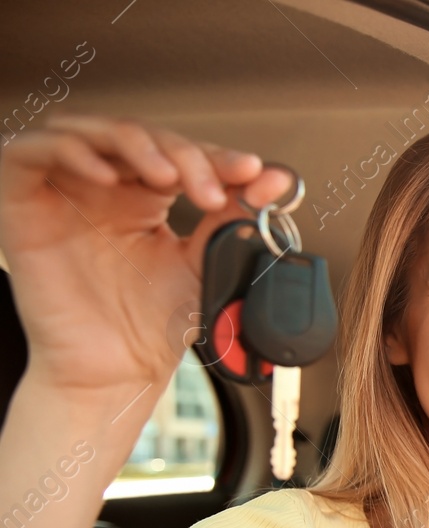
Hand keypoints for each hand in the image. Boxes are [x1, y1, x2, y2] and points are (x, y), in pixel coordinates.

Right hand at [0, 114, 293, 400]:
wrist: (117, 371)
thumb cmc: (153, 325)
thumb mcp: (207, 262)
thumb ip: (237, 218)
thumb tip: (278, 180)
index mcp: (146, 195)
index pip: (179, 153)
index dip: (216, 156)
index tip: (252, 171)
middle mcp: (104, 187)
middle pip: (139, 136)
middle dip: (183, 153)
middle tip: (211, 189)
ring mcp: (63, 191)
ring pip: (87, 131)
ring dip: (134, 143)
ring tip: (168, 176)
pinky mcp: (22, 203)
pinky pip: (28, 155)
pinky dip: (68, 151)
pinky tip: (106, 174)